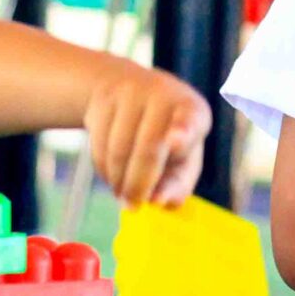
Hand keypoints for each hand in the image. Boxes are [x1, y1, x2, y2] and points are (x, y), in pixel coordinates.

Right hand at [82, 66, 210, 206]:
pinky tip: (113, 175)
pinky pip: (100, 145)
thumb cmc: (165, 135)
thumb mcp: (181, 157)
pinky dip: (105, 170)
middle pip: (149, 149)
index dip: (183, 132)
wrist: (128, 89)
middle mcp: (165, 95)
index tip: (175, 140)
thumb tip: (157, 201)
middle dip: (139, 184)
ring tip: (123, 193)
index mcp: (194, 111)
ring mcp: (133, 91)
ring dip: (119, 181)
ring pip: (119, 150)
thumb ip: (177, 185)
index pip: (190, 121)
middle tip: (133, 206)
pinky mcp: (105, 97)